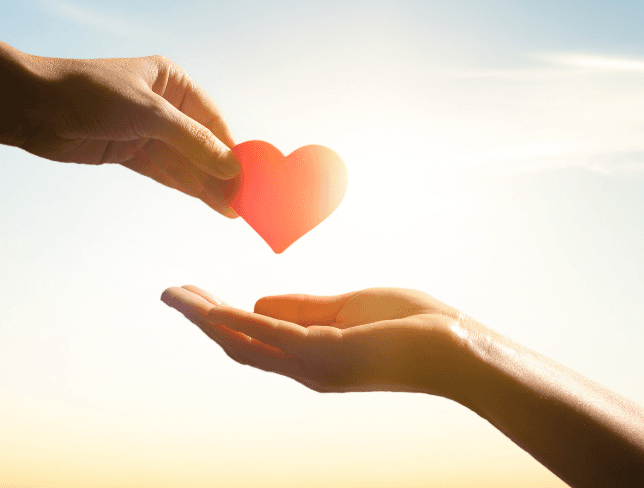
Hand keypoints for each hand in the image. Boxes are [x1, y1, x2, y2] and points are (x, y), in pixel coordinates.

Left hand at [2, 45, 239, 215]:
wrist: (32, 106)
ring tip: (229, 207)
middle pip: (200, 143)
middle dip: (219, 171)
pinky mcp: (128, 150)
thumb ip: (193, 142)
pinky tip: (204, 199)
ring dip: (204, 184)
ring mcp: (145, 129)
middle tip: (242, 199)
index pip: (212, 119)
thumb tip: (230, 167)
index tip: (248, 175)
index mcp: (172, 82)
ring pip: (183, 161)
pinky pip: (163, 170)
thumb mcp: (150, 113)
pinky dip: (182, 184)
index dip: (231, 148)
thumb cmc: (90, 93)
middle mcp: (162, 104)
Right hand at [160, 285, 474, 395]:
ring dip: (206, 317)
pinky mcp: (328, 353)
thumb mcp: (350, 308)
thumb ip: (306, 307)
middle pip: (240, 344)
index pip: (257, 339)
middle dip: (202, 319)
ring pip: (246, 341)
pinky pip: (271, 334)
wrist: (455, 346)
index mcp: (315, 357)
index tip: (194, 295)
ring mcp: (315, 365)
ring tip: (175, 295)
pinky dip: (238, 319)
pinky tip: (211, 306)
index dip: (222, 318)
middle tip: (169, 293)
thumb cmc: (413, 327)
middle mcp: (307, 369)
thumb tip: (259, 301)